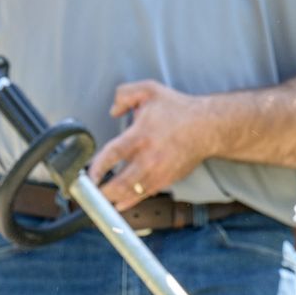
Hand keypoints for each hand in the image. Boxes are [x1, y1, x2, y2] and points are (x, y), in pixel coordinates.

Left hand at [89, 81, 220, 211]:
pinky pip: (145, 195)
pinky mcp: (167, 180)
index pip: (113, 155)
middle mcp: (148, 157)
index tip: (88, 174)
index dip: (97, 167)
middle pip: (120, 182)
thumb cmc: (179, 109)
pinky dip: (131, 201)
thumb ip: (124, 94)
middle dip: (102, 191)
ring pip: (132, 192)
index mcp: (140, 135)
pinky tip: (120, 204)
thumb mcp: (149, 90)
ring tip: (101, 200)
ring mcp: (158, 172)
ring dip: (114, 199)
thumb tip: (113, 110)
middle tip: (90, 192)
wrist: (207, 127)